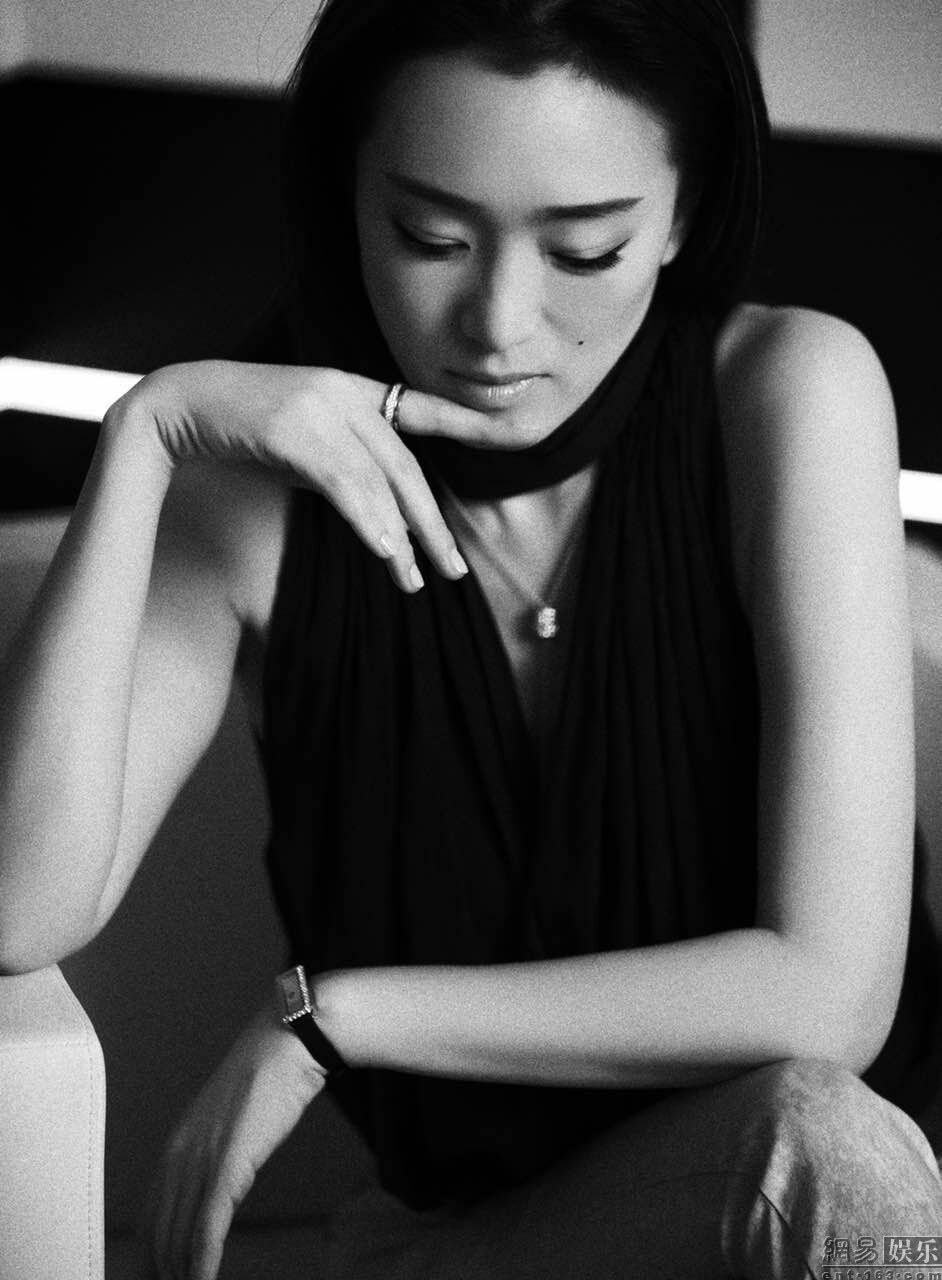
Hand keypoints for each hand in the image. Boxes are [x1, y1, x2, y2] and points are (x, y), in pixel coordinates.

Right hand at [110, 360, 491, 593]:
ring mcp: (320, 407)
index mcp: (355, 391)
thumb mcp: (306, 442)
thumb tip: (387, 516)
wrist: (177, 406)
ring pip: (378, 482)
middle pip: (406, 467)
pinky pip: (343, 482)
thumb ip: (347, 467)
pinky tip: (385, 549)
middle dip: (432, 523)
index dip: (469, 423)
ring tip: (414, 581)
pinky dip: (367, 519)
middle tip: (453, 570)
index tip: (513, 433)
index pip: (423, 409)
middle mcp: (346, 393)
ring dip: (400, 538)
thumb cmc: (242, 429)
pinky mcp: (292, 427)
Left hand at [144, 1004, 325, 1279]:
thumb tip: (219, 1184)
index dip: (149, 1253)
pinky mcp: (229, 1160)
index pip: (151, 1214)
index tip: (152, 1277)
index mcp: (177, 1143)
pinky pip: (209, 1221)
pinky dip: (203, 1257)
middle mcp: (181, 1152)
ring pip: (180, 1232)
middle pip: (159, 1230)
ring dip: (181, 1271)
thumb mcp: (232, 1119)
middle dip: (160, 1268)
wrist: (287, 1042)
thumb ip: (219, 1151)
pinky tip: (202, 1279)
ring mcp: (203, 1157)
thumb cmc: (267, 1074)